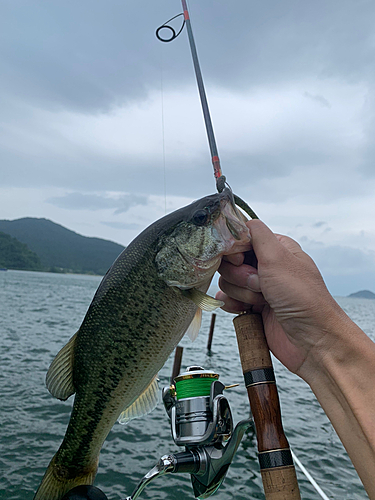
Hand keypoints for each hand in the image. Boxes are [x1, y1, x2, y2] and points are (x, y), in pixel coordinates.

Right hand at [216, 219, 346, 376]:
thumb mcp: (278, 257)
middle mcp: (266, 266)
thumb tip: (239, 220)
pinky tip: (244, 310)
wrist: (311, 340)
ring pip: (227, 281)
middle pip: (230, 261)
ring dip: (240, 292)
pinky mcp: (252, 308)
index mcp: (275, 249)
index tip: (242, 261)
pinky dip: (232, 305)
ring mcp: (258, 288)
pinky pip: (228, 300)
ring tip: (260, 302)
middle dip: (239, 275)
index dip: (235, 250)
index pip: (240, 238)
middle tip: (260, 285)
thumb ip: (256, 234)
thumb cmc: (301, 297)